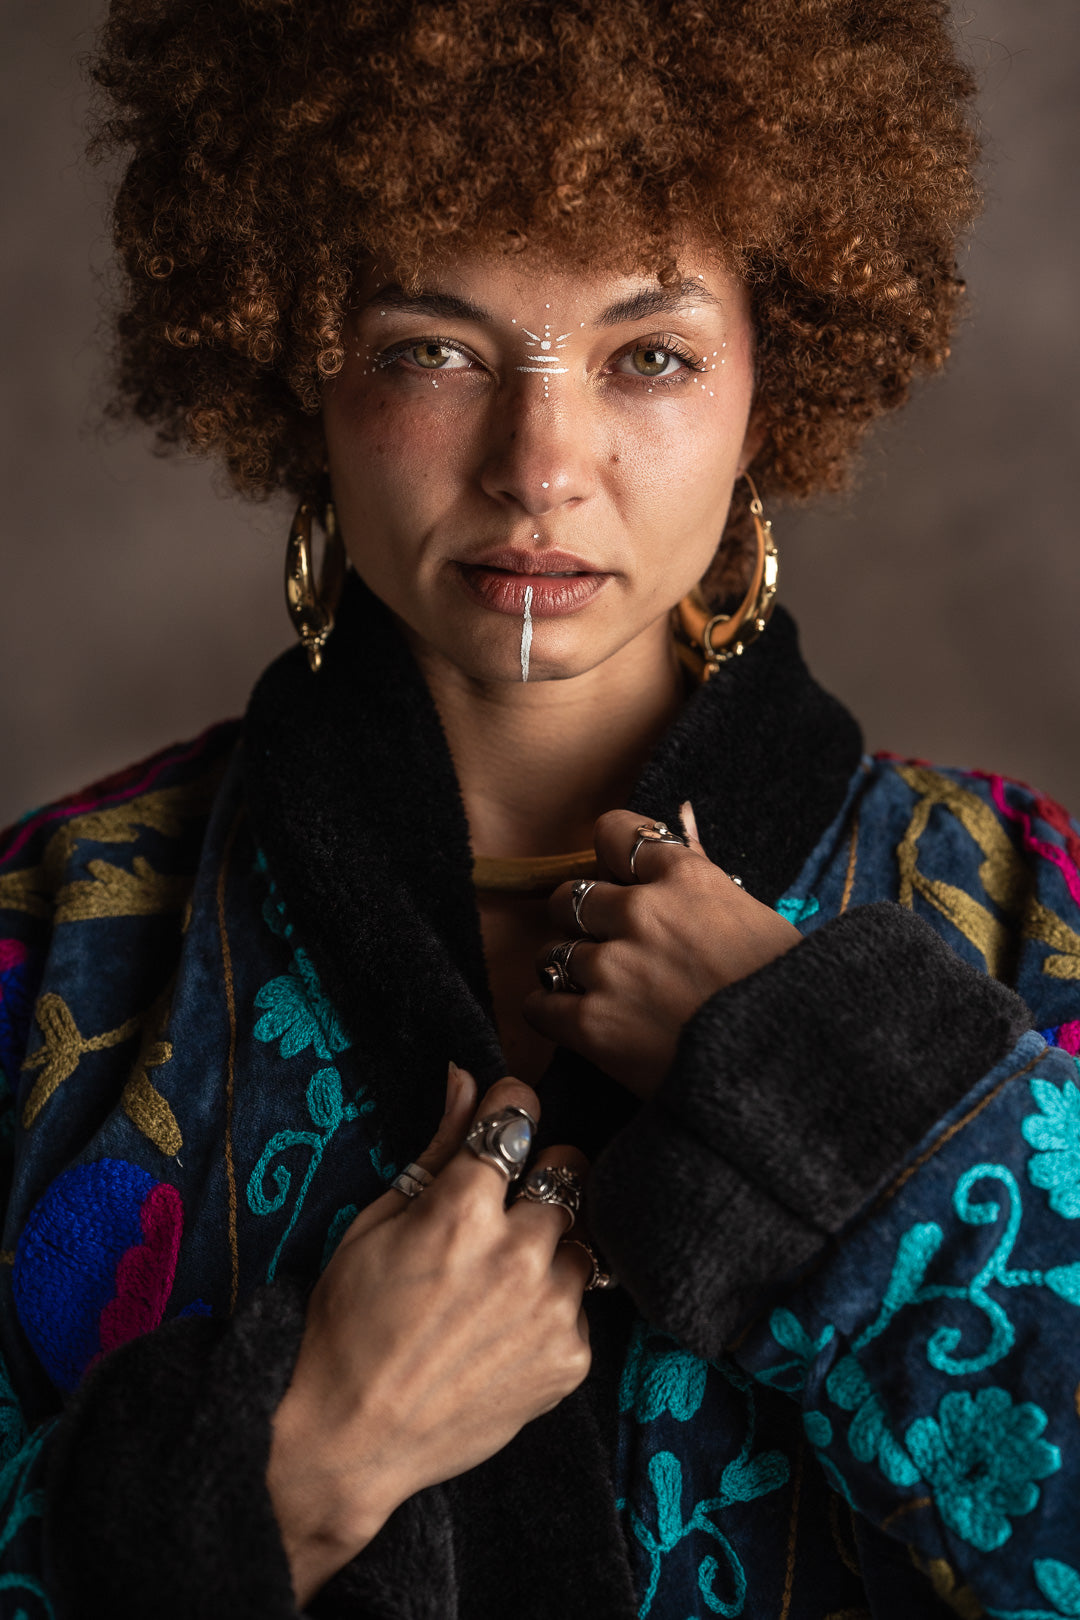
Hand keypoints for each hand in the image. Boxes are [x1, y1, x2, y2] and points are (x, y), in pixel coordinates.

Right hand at [266, 1065, 591, 1605]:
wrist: (351, 1439)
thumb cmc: (348, 1323)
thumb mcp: (375, 1224)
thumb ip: (436, 1147)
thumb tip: (465, 1077)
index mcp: (463, 1208)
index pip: (520, 1114)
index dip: (510, 1111)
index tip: (503, 1122)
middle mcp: (520, 1252)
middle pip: (570, 1167)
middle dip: (540, 1176)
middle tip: (503, 1208)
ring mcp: (552, 1309)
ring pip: (582, 1237)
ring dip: (551, 1246)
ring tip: (500, 1280)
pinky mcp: (570, 1358)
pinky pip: (581, 1304)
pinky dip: (551, 1307)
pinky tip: (504, 1329)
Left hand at [523, 801, 800, 1097]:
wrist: (787, 1068)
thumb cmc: (785, 993)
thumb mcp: (758, 918)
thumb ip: (702, 880)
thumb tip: (677, 833)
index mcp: (686, 878)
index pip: (616, 831)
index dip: (610, 854)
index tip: (615, 872)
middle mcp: (640, 913)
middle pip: (571, 895)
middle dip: (582, 918)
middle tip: (605, 944)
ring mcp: (612, 968)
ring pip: (552, 950)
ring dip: (569, 969)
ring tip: (598, 991)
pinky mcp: (592, 1023)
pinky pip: (539, 1003)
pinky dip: (550, 1011)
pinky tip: (574, 1019)